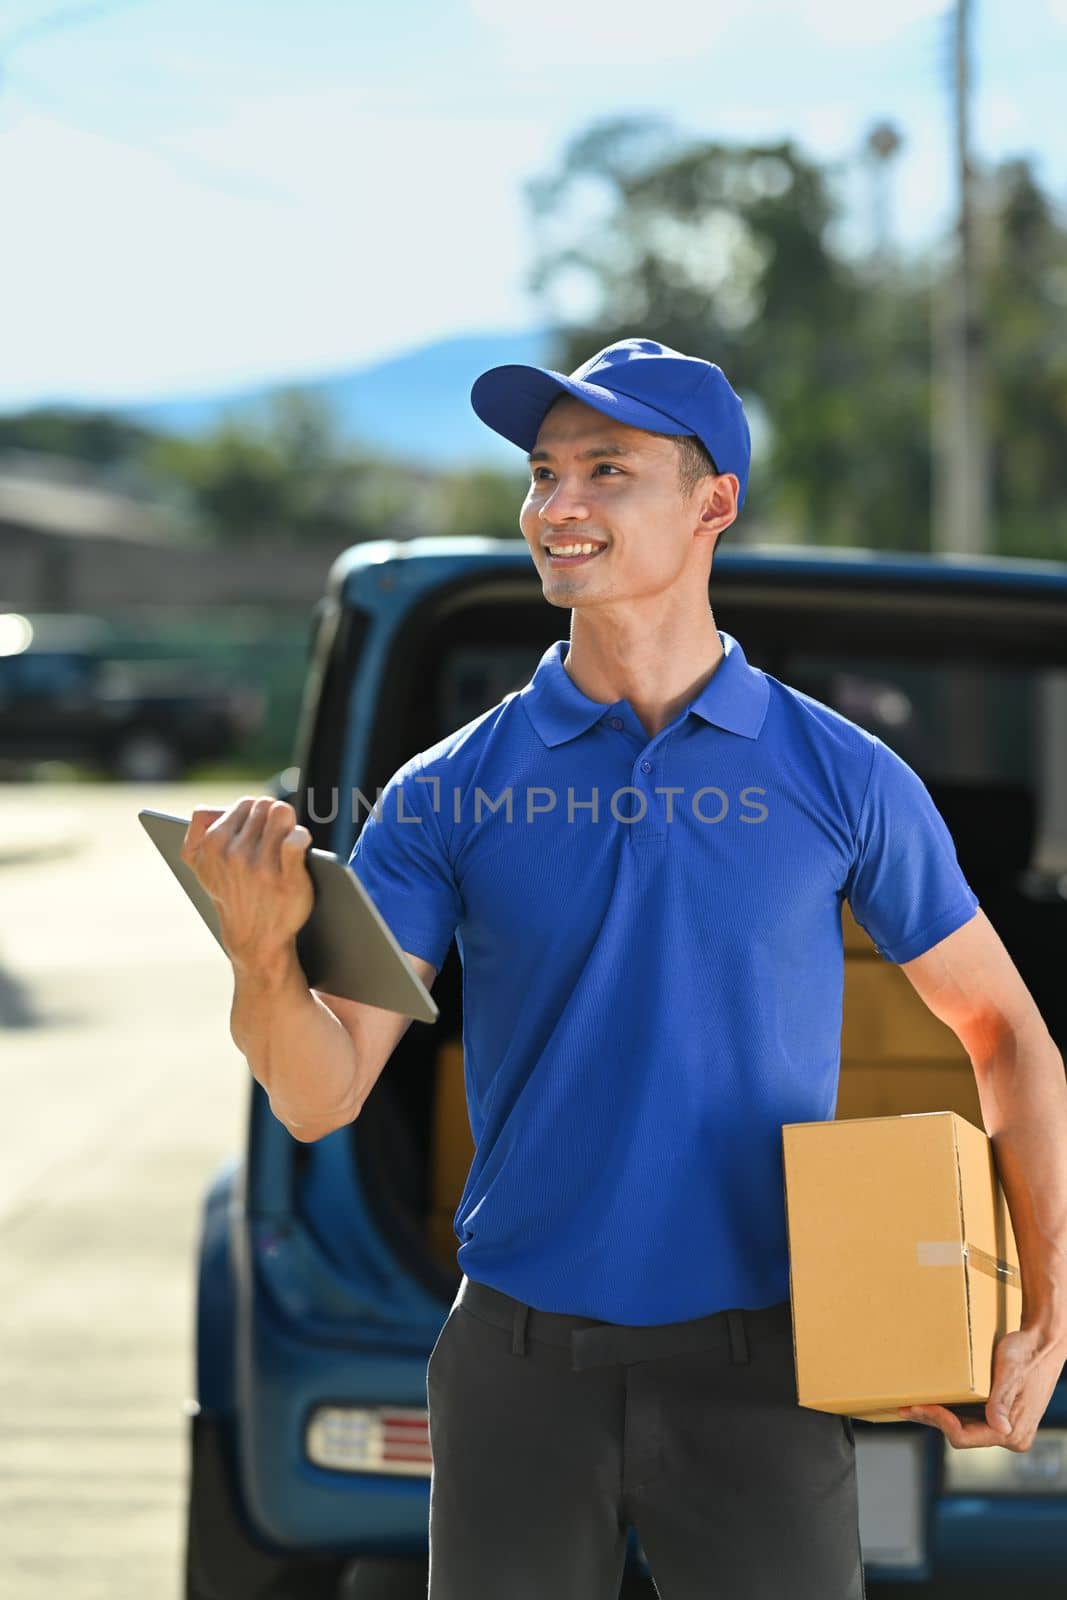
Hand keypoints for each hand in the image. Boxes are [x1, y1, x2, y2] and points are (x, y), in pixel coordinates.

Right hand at [180, 797, 313, 966]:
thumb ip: (196, 834)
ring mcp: (261, 867)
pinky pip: (296, 840)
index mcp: (213, 845)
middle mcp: (235, 854)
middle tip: (276, 835)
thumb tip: (204, 809)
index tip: (260, 827)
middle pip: (266, 806)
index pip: (245, 804)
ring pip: (282, 814)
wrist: (255, 939)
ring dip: (289, 824)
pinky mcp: (288, 880)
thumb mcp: (202, 869)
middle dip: (273, 817)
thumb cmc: (233, 895)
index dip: (257, 813)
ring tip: (288, 838)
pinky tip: (300, 843)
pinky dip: (301, 837)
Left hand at [898, 1322, 1066, 1449]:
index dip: (939, 1422)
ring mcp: (1006, 1428)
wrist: (1044, 1342)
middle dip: (933, 1420)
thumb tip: (1001, 1429)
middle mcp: (1010, 1436)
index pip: (965, 1437)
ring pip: (965, 1429)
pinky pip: (972, 1419)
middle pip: (962, 1436)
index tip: (918, 1405)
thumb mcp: (1010, 1373)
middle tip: (905, 1406)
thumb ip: (1002, 1401)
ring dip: (940, 1417)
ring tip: (913, 1404)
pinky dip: (952, 1411)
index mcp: (1012, 1433)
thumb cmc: (1026, 1353)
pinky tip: (936, 1400)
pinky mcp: (1002, 1416)